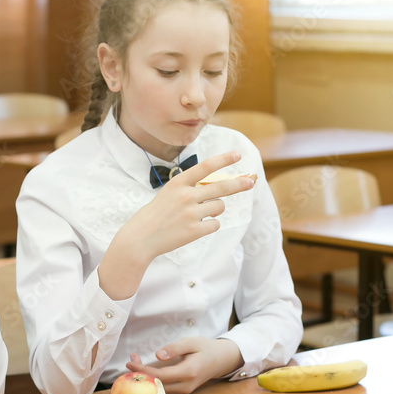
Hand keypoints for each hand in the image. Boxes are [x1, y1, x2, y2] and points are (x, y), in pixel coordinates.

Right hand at [99, 152, 254, 300]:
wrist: (141, 238)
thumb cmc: (156, 214)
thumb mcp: (169, 194)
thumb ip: (190, 189)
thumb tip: (219, 187)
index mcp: (178, 183)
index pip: (205, 167)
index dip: (223, 160)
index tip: (237, 155)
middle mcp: (186, 196)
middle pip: (221, 187)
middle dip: (239, 183)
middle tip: (252, 181)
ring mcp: (190, 214)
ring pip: (219, 207)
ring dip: (215, 210)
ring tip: (199, 214)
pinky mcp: (194, 230)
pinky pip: (215, 224)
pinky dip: (209, 225)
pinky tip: (195, 227)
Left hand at [126, 337, 243, 393]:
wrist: (220, 360)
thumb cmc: (205, 348)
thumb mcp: (191, 342)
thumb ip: (174, 349)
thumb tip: (157, 355)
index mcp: (188, 373)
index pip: (160, 376)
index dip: (143, 371)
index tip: (129, 363)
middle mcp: (185, 386)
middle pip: (156, 386)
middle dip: (140, 375)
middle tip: (130, 361)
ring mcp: (183, 392)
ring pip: (158, 391)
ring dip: (144, 379)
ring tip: (134, 362)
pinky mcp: (181, 393)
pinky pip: (162, 391)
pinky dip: (151, 382)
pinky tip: (143, 370)